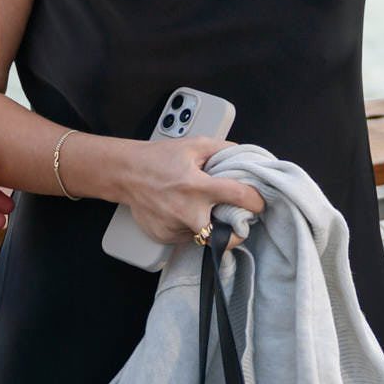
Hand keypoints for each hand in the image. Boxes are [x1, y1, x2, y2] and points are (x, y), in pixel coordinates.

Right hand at [114, 136, 263, 246]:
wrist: (125, 174)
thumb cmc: (158, 158)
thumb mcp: (193, 145)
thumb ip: (223, 149)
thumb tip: (246, 158)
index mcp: (197, 187)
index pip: (238, 197)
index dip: (255, 201)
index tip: (258, 203)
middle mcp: (187, 212)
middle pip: (227, 233)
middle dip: (235, 226)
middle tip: (232, 215)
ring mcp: (176, 228)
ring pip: (207, 235)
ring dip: (211, 225)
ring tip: (200, 208)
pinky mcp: (166, 238)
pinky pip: (189, 238)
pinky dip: (191, 227)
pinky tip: (181, 212)